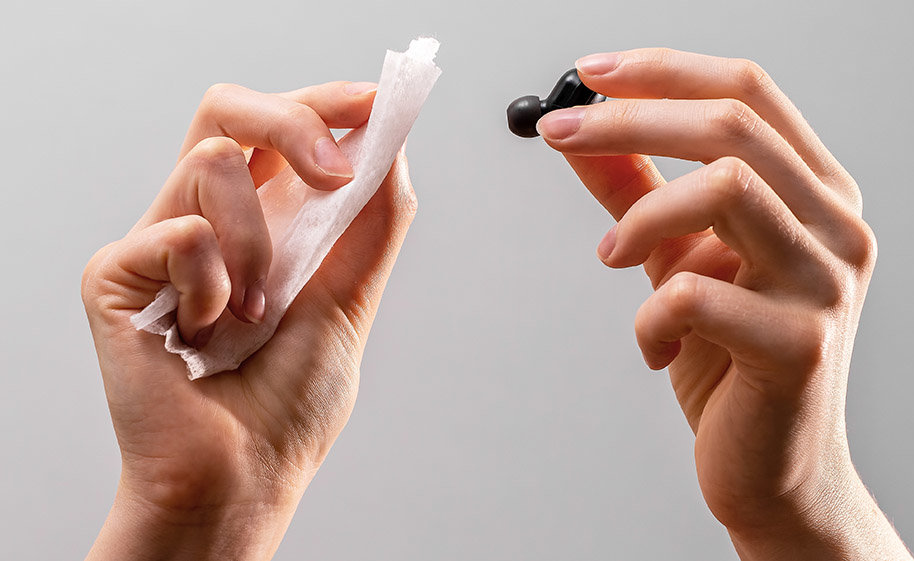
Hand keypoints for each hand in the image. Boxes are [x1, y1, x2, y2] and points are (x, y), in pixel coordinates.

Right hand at [82, 81, 416, 559]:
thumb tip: (389, 140)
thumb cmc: (290, 400)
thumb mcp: (350, 297)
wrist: (245, 473)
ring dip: (260, 242)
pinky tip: (206, 336)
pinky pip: (178, 234)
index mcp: (258, 221)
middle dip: (291, 120)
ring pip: (211, 163)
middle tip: (334, 170)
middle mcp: (203, 220)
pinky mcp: (115, 276)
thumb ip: (373, 221)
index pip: (276, 130)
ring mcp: (156, 244)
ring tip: (259, 311)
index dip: (322, 101)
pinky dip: (212, 286)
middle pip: (227, 111)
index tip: (375, 100)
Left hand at [539, 49, 910, 559]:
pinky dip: (650, 317)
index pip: (747, 90)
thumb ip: (636, 193)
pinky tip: (654, 347)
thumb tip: (577, 133)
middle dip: (628, 120)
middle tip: (558, 132)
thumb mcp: (678, 259)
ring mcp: (827, 284)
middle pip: (731, 125)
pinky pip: (699, 296)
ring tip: (610, 256)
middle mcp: (838, 225)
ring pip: (727, 188)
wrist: (775, 469)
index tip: (588, 72)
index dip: (664, 70)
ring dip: (642, 216)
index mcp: (817, 191)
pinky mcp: (800, 346)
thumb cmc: (730, 360)